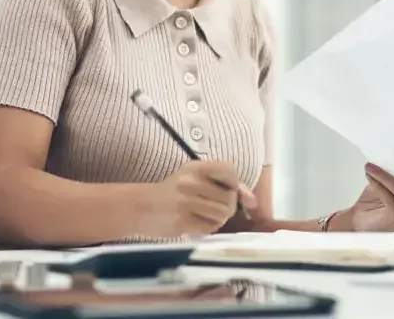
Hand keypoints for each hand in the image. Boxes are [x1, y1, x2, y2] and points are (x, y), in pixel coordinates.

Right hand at [138, 161, 257, 237]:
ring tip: (205, 216)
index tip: (226, 188)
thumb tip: (252, 200)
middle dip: (228, 207)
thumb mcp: (194, 178)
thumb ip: (223, 184)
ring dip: (218, 219)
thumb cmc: (173, 192)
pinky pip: (210, 227)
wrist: (140, 206)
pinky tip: (197, 223)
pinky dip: (208, 228)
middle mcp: (192, 182)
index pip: (230, 171)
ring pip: (223, 214)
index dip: (234, 183)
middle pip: (230, 198)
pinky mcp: (183, 220)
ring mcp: (186, 201)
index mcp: (196, 167)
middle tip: (213, 207)